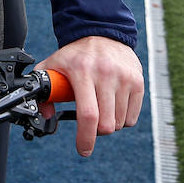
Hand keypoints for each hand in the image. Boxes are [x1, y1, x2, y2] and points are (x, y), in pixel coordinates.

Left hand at [36, 35, 143, 156]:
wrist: (102, 32)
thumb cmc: (75, 54)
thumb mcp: (53, 66)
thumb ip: (45, 91)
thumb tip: (46, 114)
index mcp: (83, 72)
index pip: (88, 114)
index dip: (86, 138)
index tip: (83, 150)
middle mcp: (106, 74)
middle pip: (106, 124)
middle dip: (96, 132)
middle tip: (89, 124)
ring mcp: (125, 78)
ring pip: (120, 123)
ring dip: (109, 124)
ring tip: (100, 108)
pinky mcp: (138, 82)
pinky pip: (132, 117)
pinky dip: (122, 119)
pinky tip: (113, 105)